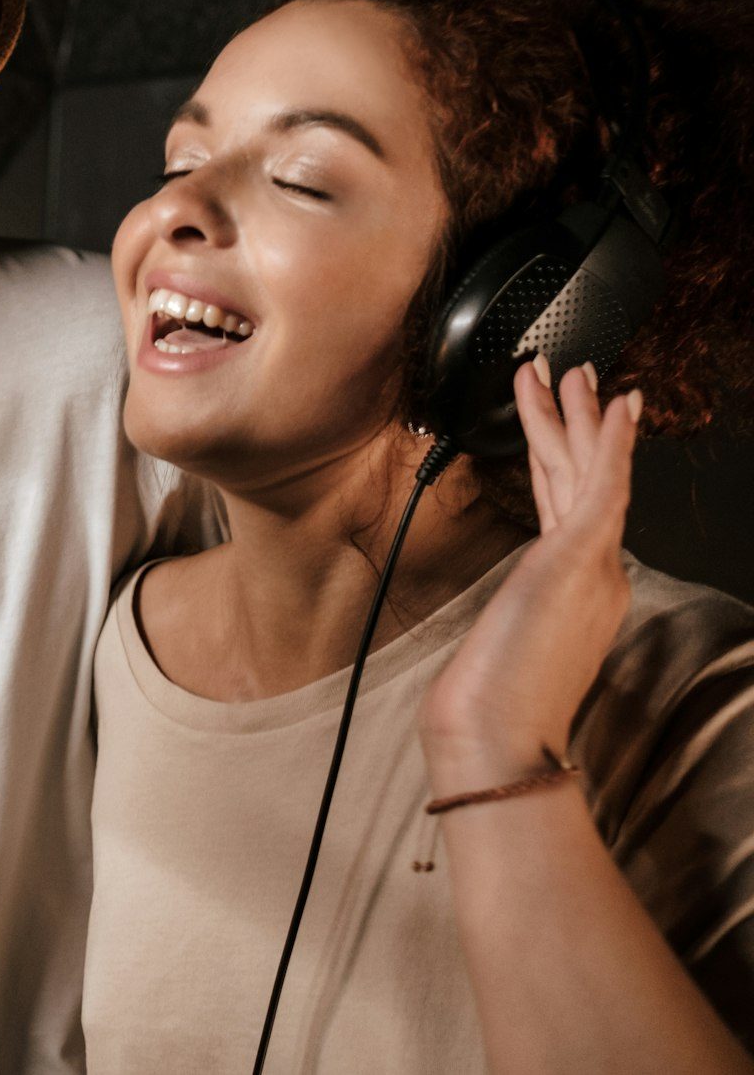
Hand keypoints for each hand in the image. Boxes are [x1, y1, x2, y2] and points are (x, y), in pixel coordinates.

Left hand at [421, 357, 639, 786]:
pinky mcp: (581, 560)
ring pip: (589, 473)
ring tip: (576, 372)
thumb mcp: (507, 646)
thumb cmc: (493, 706)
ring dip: (583, 418)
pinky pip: (602, 486)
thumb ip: (519, 616)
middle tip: (575, 376)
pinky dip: (611, 444)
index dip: (567, 463)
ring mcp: (595, 567)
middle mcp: (598, 577)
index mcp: (581, 594)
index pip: (572, 510)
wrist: (498, 735)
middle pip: (585, 483)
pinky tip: (616, 406)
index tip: (562, 427)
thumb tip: (512, 609)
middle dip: (578, 425)